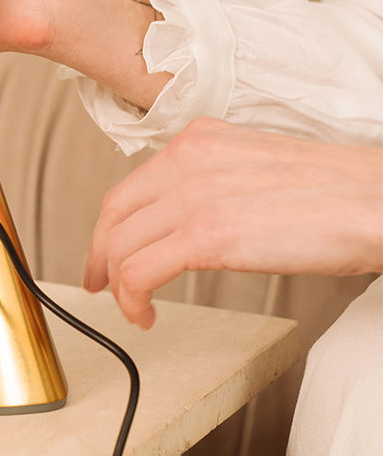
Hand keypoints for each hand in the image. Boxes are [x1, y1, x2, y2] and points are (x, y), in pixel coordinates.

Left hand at [84, 117, 382, 327]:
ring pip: (120, 243)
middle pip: (115, 212)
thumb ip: (214, 180)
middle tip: (99, 283)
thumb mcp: (254, 168)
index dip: (108, 226)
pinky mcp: (208, 235)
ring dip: (116, 284)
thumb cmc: (332, 194)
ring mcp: (194, 194)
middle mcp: (187, 158)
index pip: (130, 186)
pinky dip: (131, 298)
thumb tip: (188, 216)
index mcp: (197, 141)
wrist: (374, 201)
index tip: (104, 253)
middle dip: (99, 254)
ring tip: (132, 308)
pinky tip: (146, 314)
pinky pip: (140, 270)